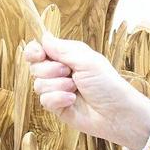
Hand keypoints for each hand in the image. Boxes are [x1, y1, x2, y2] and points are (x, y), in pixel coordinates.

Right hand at [25, 35, 149, 149]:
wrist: (116, 113)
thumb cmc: (107, 84)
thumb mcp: (86, 60)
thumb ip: (62, 49)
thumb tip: (44, 37)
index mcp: (67, 56)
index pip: (39, 50)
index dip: (34, 52)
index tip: (39, 55)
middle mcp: (59, 72)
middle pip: (35, 67)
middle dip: (50, 70)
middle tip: (68, 72)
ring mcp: (57, 90)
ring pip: (39, 85)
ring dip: (58, 86)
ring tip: (75, 88)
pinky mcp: (57, 107)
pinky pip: (44, 101)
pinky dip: (58, 99)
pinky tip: (72, 100)